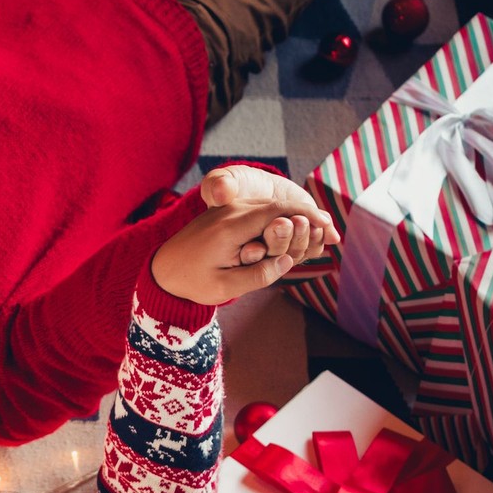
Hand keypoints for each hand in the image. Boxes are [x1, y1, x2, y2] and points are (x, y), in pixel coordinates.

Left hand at [151, 167, 338, 309]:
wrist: (162, 268)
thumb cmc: (191, 281)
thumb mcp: (223, 286)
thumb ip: (257, 275)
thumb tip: (287, 263)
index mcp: (229, 227)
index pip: (276, 213)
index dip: (306, 217)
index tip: (328, 227)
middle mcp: (230, 211)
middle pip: (277, 205)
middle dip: (307, 215)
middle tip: (331, 232)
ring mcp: (229, 209)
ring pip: (270, 206)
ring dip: (296, 215)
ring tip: (321, 230)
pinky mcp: (228, 213)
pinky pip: (261, 211)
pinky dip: (282, 217)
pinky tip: (299, 229)